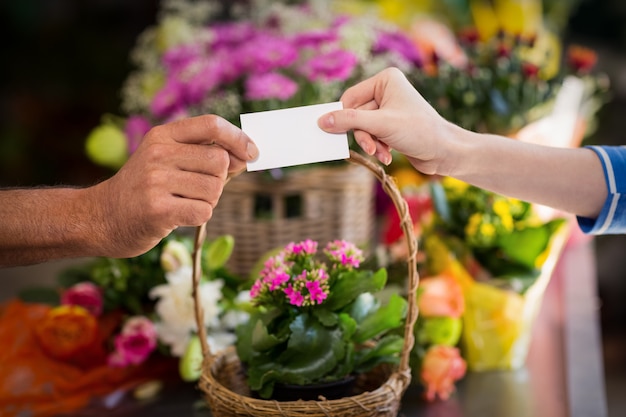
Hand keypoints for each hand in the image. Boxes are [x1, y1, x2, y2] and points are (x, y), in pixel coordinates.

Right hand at [90, 114, 258, 257]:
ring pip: (215, 189)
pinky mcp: (157, 209)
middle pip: (220, 160)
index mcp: (162, 136)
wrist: (100, 218)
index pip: (211, 124)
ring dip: (208, 201)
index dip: (238, 138)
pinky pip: (204, 211)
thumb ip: (203, 155)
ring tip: (183, 202)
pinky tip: (178, 215)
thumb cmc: (143, 190)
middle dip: (219, 180)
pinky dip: (199, 216)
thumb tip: (247, 155)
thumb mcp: (166, 161)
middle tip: (198, 189)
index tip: (252, 153)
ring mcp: (156, 181)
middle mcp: (158, 154)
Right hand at [318, 67, 457, 175]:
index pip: (350, 97)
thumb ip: (349, 121)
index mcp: (385, 80)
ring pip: (363, 128)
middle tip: (371, 147)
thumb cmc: (419, 132)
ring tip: (382, 153)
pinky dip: (377, 146)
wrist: (445, 152)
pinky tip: (387, 155)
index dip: (345, 117)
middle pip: (356, 115)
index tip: (335, 133)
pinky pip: (372, 135)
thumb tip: (322, 121)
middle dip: (364, 134)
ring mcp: (389, 108)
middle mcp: (386, 91)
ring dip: (370, 143)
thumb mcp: (380, 125)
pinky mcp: (391, 125)